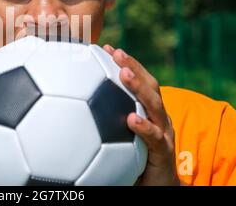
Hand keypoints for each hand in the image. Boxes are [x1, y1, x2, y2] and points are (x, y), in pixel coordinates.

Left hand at [103, 45, 179, 185]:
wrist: (155, 188)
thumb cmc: (132, 159)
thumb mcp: (117, 136)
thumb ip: (103, 120)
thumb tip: (71, 107)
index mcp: (147, 110)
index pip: (138, 81)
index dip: (126, 63)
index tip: (106, 47)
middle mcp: (158, 117)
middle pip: (149, 86)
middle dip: (134, 66)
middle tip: (117, 52)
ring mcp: (164, 133)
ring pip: (155, 106)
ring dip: (139, 88)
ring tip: (124, 74)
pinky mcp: (164, 153)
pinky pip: (155, 138)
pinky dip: (144, 127)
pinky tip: (132, 119)